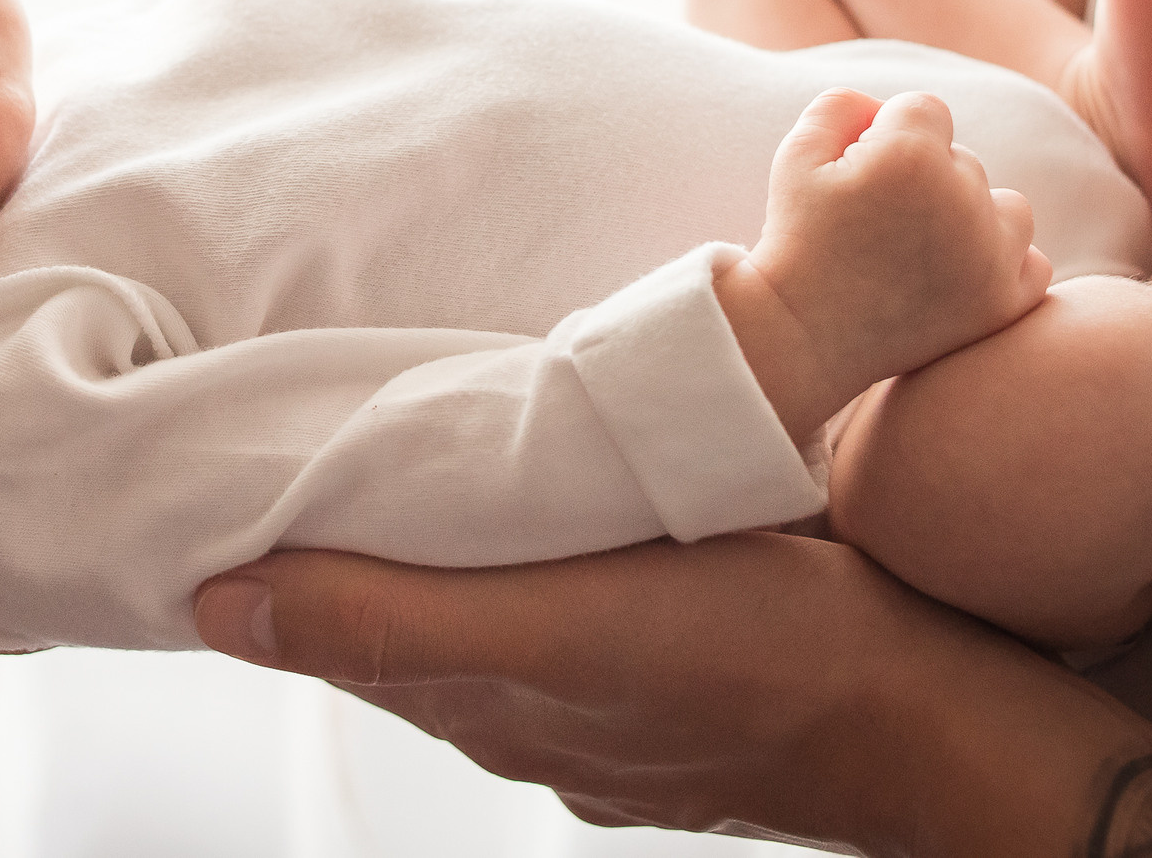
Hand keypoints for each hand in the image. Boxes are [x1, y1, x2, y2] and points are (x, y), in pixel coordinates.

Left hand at [188, 540, 1151, 856]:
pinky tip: (550, 499)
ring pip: (483, 603)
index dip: (271, 565)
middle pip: (400, 617)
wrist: (934, 714)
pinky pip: (567, 599)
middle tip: (297, 436)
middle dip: (342, 544)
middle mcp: (529, 709)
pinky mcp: (676, 664)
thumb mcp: (556, 629)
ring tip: (406, 444)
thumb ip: (391, 617)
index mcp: (483, 701)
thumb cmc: (753, 660)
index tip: (217, 484)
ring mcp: (606, 694)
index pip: (333, 631)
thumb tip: (220, 604)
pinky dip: (529, 551)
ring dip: (439, 540)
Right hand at [725, 89, 1050, 436]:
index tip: (859, 177)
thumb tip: (889, 108)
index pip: (924, 109)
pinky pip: (1032, 262)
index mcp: (910, 155)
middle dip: (925, 178)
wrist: (801, 337)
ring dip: (973, 217)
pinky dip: (1002, 266)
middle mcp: (961, 200)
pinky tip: (954, 277)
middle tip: (876, 226)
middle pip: (963, 159)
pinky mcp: (1003, 304)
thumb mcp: (797, 154)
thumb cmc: (796, 239)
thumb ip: (844, 105)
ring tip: (919, 249)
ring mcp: (990, 256)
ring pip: (1006, 206)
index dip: (886, 136)